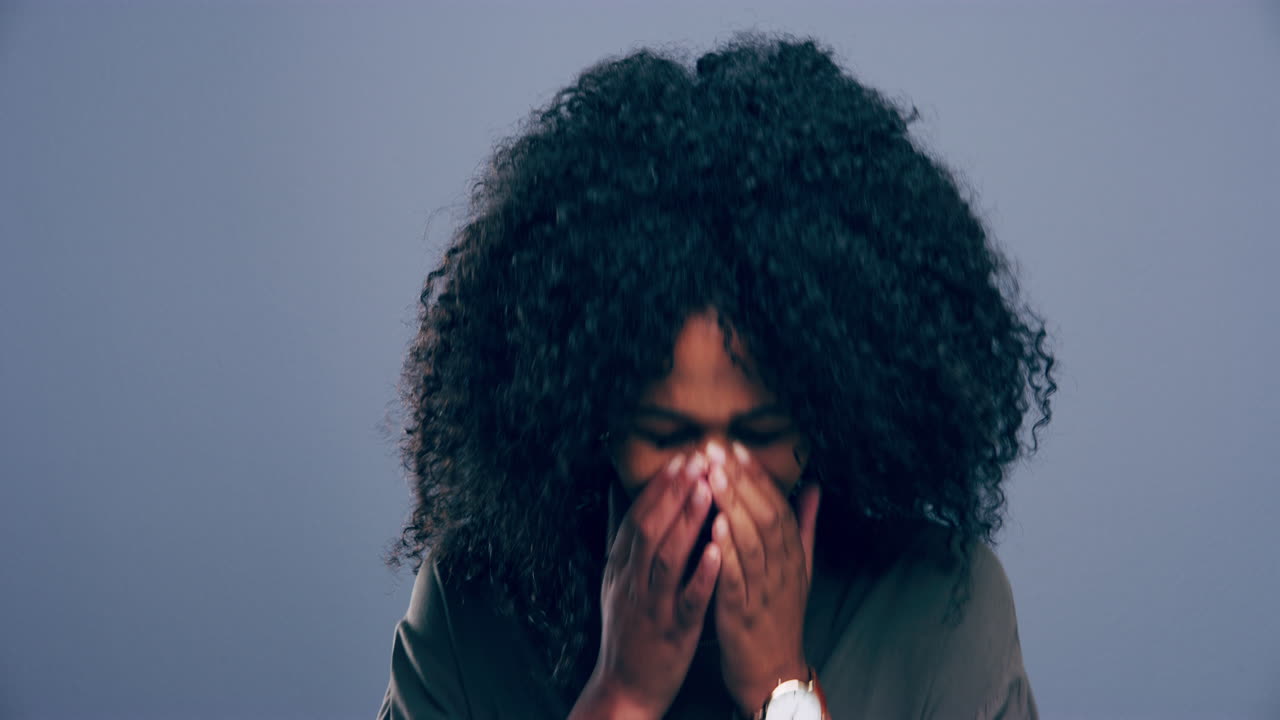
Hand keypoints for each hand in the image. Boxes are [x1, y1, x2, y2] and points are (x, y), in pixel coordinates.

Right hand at [572, 455, 721, 719]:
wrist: (624, 688)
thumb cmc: (627, 629)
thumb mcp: (616, 580)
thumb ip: (622, 537)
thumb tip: (619, 493)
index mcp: (621, 568)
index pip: (638, 518)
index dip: (659, 487)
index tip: (681, 458)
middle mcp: (632, 581)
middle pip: (650, 528)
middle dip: (674, 493)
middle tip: (697, 460)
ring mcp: (651, 606)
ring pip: (666, 558)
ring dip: (687, 522)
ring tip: (708, 490)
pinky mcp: (672, 632)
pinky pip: (687, 600)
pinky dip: (701, 574)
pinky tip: (718, 552)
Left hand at [707, 441, 821, 716]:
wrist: (774, 671)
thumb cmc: (780, 616)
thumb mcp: (800, 569)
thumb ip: (805, 526)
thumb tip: (813, 486)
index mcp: (793, 556)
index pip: (777, 506)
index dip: (756, 475)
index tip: (735, 447)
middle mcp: (782, 569)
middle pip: (764, 516)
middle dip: (739, 480)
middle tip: (715, 450)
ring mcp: (763, 591)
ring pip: (751, 541)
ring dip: (731, 505)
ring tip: (712, 476)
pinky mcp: (742, 613)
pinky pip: (736, 577)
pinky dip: (727, 550)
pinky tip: (713, 525)